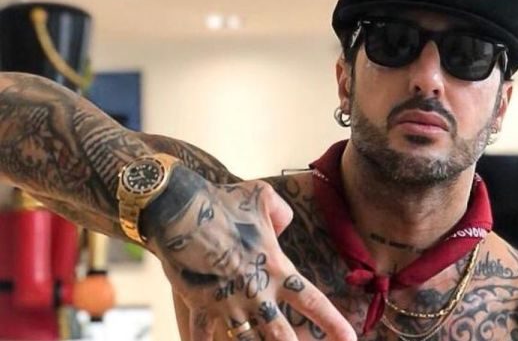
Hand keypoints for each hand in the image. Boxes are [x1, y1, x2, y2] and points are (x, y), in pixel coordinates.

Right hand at [145, 178, 356, 340]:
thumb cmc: (223, 201)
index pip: (312, 302)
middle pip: (281, 336)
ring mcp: (227, 303)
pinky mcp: (199, 304)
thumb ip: (281, 213)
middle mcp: (256, 292)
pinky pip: (200, 335)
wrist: (179, 210)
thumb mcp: (263, 196)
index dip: (333, 323)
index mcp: (275, 268)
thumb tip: (284, 224)